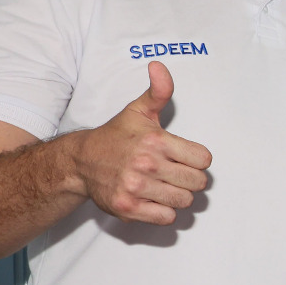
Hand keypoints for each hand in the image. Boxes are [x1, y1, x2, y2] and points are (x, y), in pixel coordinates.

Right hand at [71, 63, 212, 225]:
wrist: (81, 161)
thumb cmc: (117, 136)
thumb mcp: (139, 111)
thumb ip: (158, 91)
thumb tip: (159, 66)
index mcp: (155, 141)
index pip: (204, 160)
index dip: (196, 159)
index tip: (181, 156)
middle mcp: (146, 164)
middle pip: (198, 183)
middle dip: (189, 178)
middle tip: (172, 172)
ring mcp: (136, 188)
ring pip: (184, 202)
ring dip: (177, 195)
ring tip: (162, 185)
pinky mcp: (128, 208)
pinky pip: (166, 218)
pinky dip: (163, 212)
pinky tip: (152, 199)